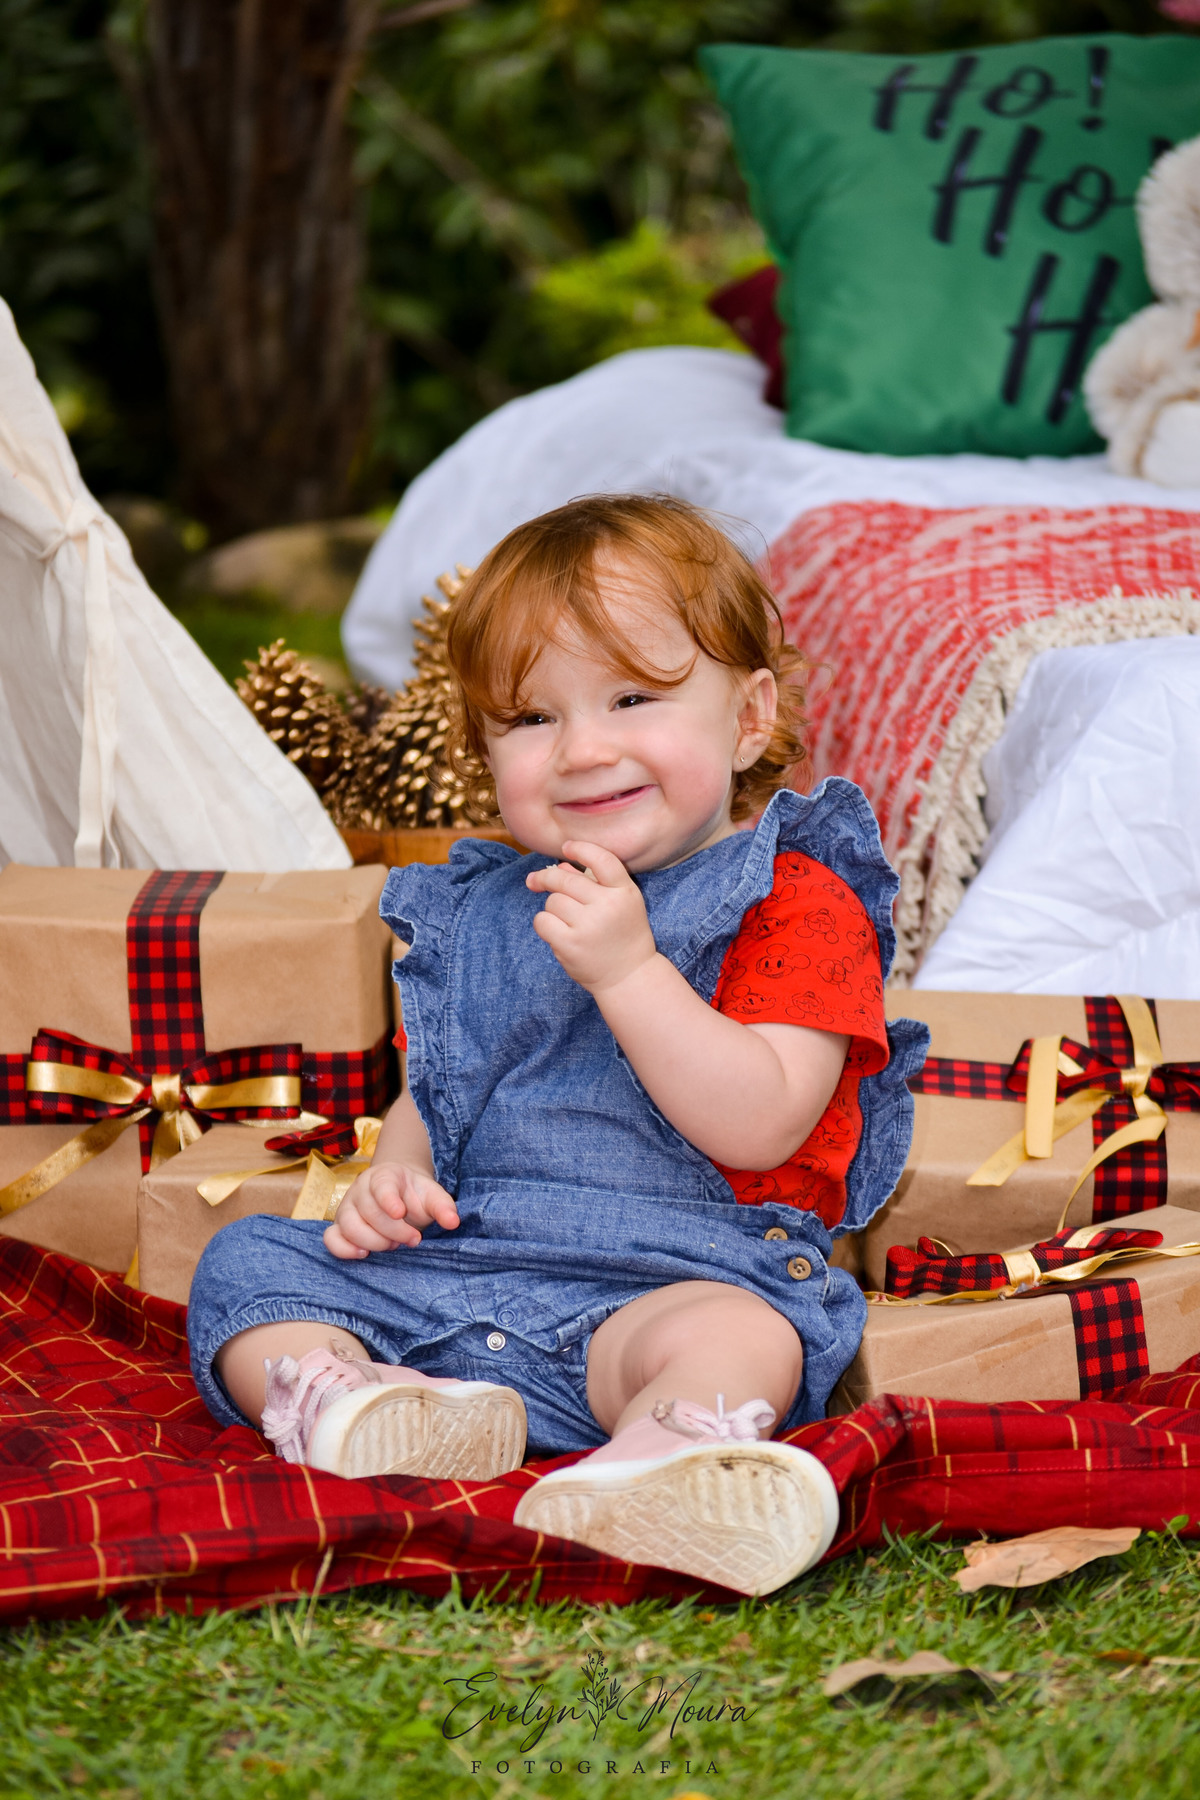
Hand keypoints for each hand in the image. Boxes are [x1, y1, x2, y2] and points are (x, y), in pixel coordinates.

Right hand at [323, 1160, 458, 1259]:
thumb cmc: (413, 1194)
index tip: (401, 1213)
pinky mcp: (339, 1226)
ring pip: (350, 1227)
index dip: (389, 1200)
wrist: (396, 1193)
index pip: (381, 1186)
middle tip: (413, 1238)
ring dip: (373, 1242)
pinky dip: (344, 1249)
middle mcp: (360, 1190)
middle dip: (394, 1231)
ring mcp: (347, 1209)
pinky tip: (364, 1255)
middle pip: (369, 1213)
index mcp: (383, 1176)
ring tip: (393, 1246)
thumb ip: (443, 1206)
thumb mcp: (431, 1195)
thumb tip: (453, 1222)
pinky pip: (331, 1239)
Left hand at [525, 839, 657, 994]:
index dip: (581, 849)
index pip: (602, 859)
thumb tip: (560, 867)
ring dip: (553, 908)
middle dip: (546, 878)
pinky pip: (542, 921)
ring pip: (552, 901)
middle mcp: (608, 906)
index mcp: (625, 892)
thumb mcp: (618, 904)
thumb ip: (593, 882)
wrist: (628, 976)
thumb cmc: (621, 935)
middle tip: (535, 880)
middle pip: (565, 879)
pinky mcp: (570, 944)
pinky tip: (558, 932)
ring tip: (568, 922)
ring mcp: (588, 926)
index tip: (566, 847)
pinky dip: (545, 924)